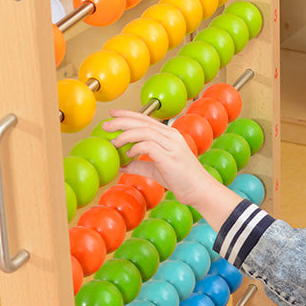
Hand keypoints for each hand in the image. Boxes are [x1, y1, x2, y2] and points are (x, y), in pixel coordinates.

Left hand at [104, 109, 241, 229]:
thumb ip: (139, 164)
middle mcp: (171, 135)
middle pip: (142, 121)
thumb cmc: (180, 180)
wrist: (200, 190)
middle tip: (106, 126)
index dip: (127, 115)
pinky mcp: (170, 157)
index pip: (145, 119)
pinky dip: (136, 148)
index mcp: (169, 134)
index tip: (112, 114)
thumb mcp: (156, 170)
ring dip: (126, 135)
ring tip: (114, 142)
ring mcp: (172, 145)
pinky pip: (148, 146)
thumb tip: (120, 164)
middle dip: (121, 121)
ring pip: (144, 131)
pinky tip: (129, 154)